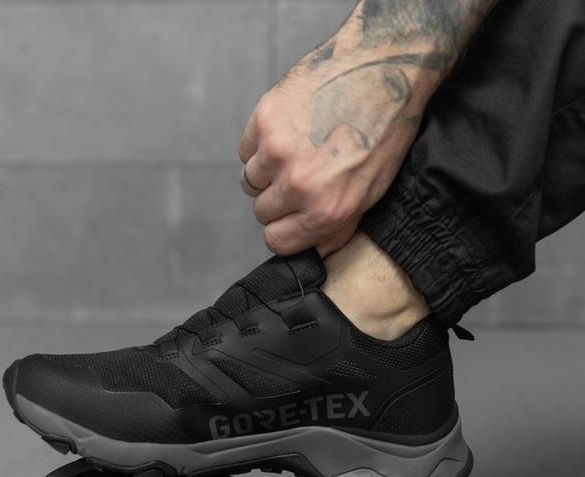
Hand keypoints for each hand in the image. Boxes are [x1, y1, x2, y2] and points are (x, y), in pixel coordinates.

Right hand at [239, 39, 428, 257]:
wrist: (384, 71)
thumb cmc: (383, 133)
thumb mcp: (370, 194)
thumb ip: (336, 229)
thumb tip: (312, 254)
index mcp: (326, 210)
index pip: (276, 241)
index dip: (283, 229)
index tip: (291, 216)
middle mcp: (298, 185)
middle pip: (261, 211)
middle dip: (277, 198)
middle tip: (301, 175)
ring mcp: (278, 151)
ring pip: (250, 180)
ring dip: (267, 171)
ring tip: (297, 149)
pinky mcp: (265, 119)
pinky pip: (245, 150)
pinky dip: (259, 144)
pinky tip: (288, 131)